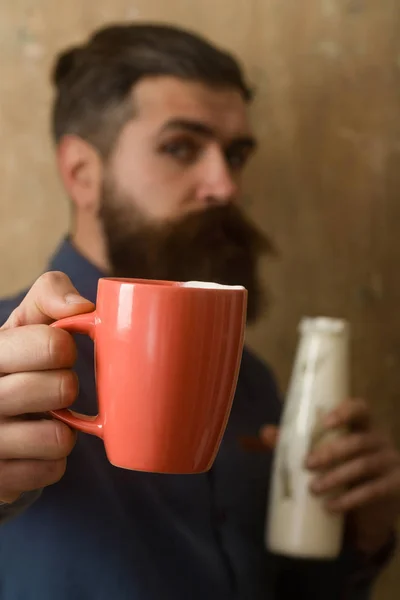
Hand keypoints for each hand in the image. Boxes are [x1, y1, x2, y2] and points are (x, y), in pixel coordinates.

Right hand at [0, 272, 93, 502]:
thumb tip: (84, 307)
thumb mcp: (23, 322)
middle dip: (66, 386)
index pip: (51, 344)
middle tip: (53, 387)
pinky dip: (52, 460)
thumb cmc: (15, 359)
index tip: (56, 352)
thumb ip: (50, 295)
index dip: (65, 348)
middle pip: (62, 388)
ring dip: (64, 429)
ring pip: (60, 438)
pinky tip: (34, 447)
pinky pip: (52, 470)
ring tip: (43, 418)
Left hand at [262, 399, 399, 554]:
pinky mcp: (395, 487)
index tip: (326, 422)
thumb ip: (296, 443)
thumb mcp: (323, 455)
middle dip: (331, 452)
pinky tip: (331, 507)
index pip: (361, 409)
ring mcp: (391, 464)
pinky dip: (350, 499)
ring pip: (364, 465)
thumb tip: (266, 433)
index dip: (345, 411)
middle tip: (307, 464)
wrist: (370, 511)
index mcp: (363, 427)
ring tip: (314, 489)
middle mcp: (380, 441)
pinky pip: (374, 491)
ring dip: (337, 477)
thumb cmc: (343, 473)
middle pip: (358, 441)